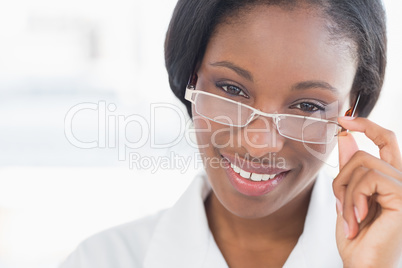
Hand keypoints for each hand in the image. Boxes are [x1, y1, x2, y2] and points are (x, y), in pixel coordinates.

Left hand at [333, 117, 401, 267]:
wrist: (362, 265)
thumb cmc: (356, 238)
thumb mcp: (347, 197)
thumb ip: (349, 169)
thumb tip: (346, 138)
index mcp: (389, 180)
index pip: (385, 141)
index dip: (367, 126)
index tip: (344, 118)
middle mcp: (401, 181)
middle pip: (365, 153)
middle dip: (342, 178)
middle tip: (340, 204)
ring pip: (362, 165)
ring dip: (345, 193)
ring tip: (349, 216)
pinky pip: (367, 179)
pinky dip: (353, 198)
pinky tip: (358, 218)